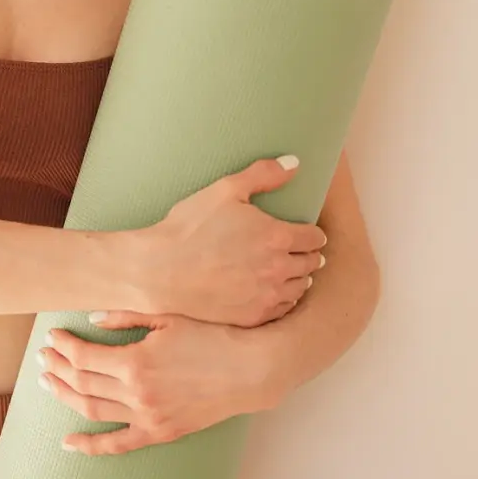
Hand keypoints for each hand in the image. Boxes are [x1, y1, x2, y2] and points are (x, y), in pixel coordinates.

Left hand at [37, 310, 284, 455]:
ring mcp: (148, 417)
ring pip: (92, 411)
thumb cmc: (209, 335)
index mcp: (136, 361)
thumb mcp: (166, 315)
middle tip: (42, 357)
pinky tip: (68, 442)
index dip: (63, 346)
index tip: (52, 336)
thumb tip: (91, 318)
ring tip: (47, 383)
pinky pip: (118, 445)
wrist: (247, 369)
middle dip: (56, 368)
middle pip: (82, 382)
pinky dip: (90, 447)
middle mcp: (137, 393)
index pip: (84, 356)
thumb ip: (125, 315)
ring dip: (64, 396)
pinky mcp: (160, 432)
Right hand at [136, 157, 326, 325]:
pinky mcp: (254, 315)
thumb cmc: (191, 226)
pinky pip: (283, 308)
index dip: (312, 232)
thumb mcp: (225, 190)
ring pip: (301, 287)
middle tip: (299, 249)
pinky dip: (283, 298)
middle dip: (307, 254)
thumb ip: (263, 175)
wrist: (162, 269)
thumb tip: (294, 162)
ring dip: (298, 276)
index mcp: (276, 236)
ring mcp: (267, 295)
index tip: (306, 232)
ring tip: (289, 269)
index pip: (314, 237)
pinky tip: (273, 289)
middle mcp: (278, 268)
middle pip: (311, 263)